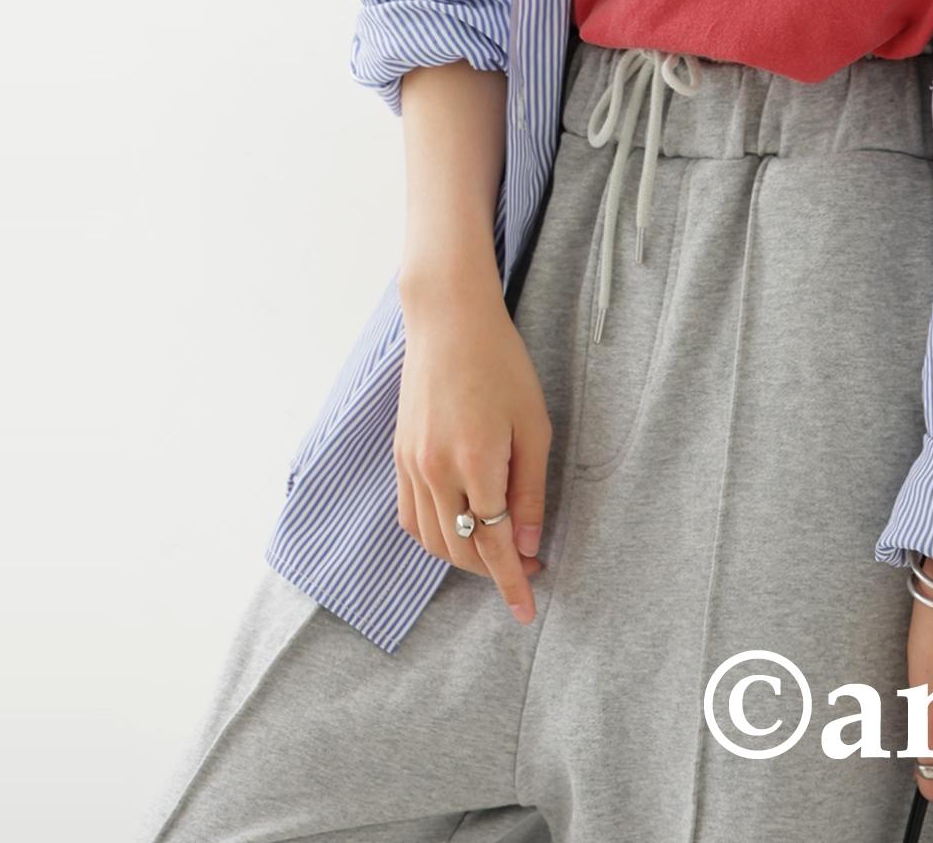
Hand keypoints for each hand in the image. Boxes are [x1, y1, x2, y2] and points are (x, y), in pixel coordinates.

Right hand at [392, 272, 551, 625]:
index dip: (512, 583)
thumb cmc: (501, 364)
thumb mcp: (534, 424)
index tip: (528, 612)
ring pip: (431, 541)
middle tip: (529, 566)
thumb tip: (528, 545)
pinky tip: (459, 529)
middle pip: (460, 550)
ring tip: (497, 550)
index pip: (493, 545)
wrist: (448, 320)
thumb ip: (530, 489)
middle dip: (494, 571)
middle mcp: (435, 471)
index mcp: (475, 463)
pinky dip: (434, 536)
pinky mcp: (398, 456)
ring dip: (463, 558)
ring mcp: (410, 465)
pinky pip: (410, 517)